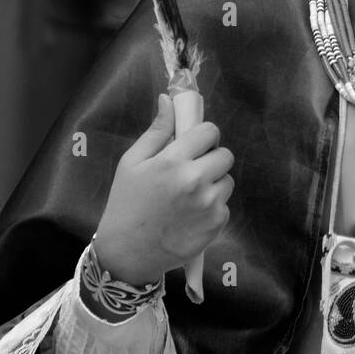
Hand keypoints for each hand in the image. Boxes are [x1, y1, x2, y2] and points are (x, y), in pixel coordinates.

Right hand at [93, 93, 234, 284]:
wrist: (127, 253)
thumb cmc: (127, 203)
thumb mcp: (132, 162)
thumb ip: (156, 131)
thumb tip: (169, 100)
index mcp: (174, 160)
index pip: (210, 131)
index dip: (202, 137)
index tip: (192, 146)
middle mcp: (196, 180)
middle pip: (225, 155)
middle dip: (210, 159)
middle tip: (191, 171)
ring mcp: (209, 204)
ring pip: (227, 180)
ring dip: (214, 183)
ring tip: (190, 195)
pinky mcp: (216, 224)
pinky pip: (225, 205)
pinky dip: (213, 207)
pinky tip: (191, 215)